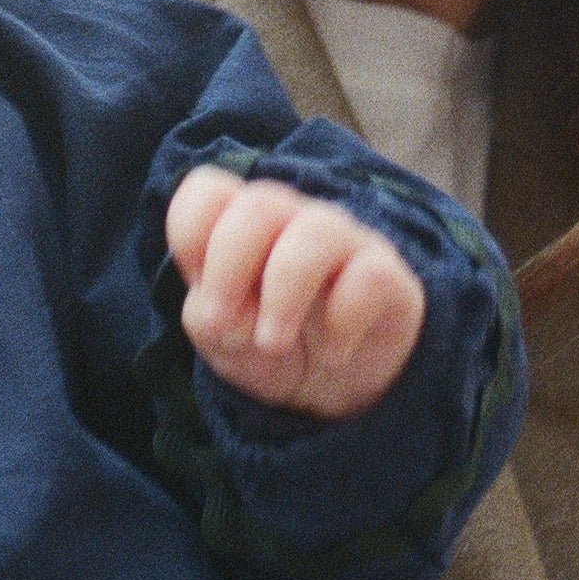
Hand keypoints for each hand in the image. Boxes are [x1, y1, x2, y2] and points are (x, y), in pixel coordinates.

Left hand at [165, 166, 423, 416]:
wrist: (330, 389)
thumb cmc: (264, 343)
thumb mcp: (219, 337)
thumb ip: (207, 314)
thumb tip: (230, 315)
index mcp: (237, 222)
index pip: (206, 190)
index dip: (191, 238)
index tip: (201, 293)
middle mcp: (291, 219)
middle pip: (259, 204)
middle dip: (230, 270)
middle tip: (228, 331)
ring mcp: (342, 241)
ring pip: (316, 231)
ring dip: (283, 297)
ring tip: (272, 344)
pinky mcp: (387, 276)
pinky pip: (370, 276)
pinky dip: (343, 324)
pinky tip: (333, 354)